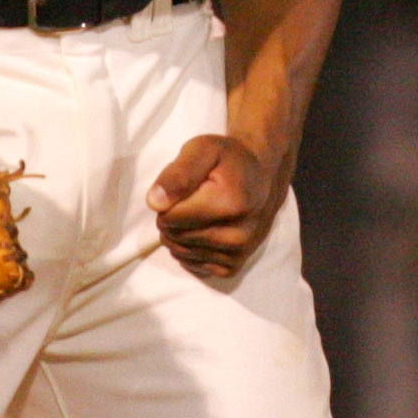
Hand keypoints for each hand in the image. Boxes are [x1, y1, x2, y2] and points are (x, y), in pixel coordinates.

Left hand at [146, 135, 278, 282]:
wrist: (262, 176)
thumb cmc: (227, 160)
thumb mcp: (202, 150)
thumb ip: (177, 175)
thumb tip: (154, 203)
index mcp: (229, 204)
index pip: (169, 218)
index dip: (167, 201)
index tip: (184, 188)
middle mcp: (237, 235)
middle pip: (173, 236)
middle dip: (172, 217)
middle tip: (192, 199)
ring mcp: (237, 254)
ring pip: (179, 251)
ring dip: (179, 233)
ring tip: (199, 213)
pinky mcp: (234, 266)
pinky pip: (192, 265)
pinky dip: (189, 248)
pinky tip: (203, 229)